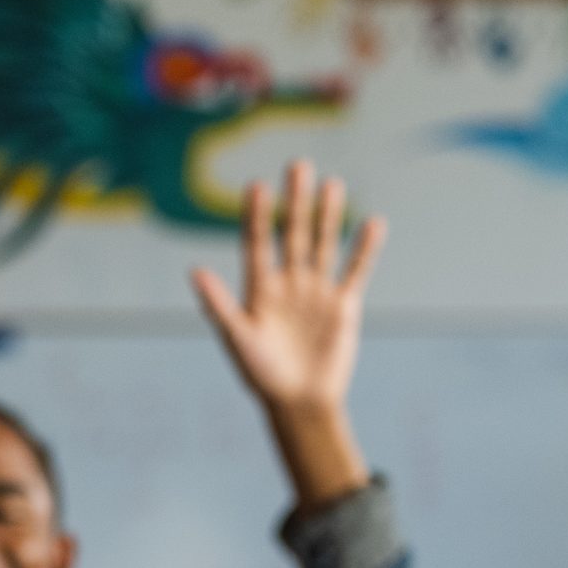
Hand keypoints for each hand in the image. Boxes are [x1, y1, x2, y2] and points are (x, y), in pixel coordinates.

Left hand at [190, 160, 380, 511]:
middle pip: (291, 234)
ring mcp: (316, 291)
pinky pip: (355, 271)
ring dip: (327, 216)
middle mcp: (287, 283)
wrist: (298, 402)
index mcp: (257, 289)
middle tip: (299, 164)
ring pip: (322, 244)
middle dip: (295, 202)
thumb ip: (218, 305)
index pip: (255, 243)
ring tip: (332, 183)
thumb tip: (194, 271)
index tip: (256, 186)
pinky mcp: (343, 305)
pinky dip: (364, 249)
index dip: (256, 216)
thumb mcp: (237, 338)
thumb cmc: (260, 374)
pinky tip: (373, 222)